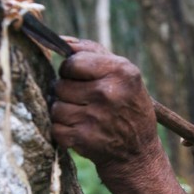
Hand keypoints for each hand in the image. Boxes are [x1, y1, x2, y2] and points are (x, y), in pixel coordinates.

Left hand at [51, 39, 160, 171]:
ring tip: (82, 117)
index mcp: (121, 72)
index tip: (79, 79)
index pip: (73, 62)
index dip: (71, 70)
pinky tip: (80, 131)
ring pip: (55, 106)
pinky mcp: (83, 138)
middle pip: (60, 85)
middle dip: (67, 93)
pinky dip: (63, 131)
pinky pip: (55, 127)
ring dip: (64, 113)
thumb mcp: (124, 75)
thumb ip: (93, 52)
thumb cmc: (128, 107)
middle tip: (84, 102)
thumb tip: (61, 40)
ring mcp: (95, 116)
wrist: (138, 154)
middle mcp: (109, 92)